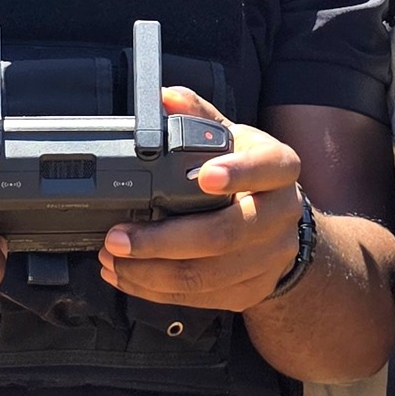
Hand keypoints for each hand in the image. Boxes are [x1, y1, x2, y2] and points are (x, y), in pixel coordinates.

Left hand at [98, 87, 301, 311]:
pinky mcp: (251, 289)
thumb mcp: (232, 137)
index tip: (204, 175)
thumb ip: (199, 117)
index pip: (267, 168)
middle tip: (118, 237)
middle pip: (224, 234)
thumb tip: (166, 98)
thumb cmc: (250, 173)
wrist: (282, 225)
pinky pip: (201, 298)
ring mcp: (268, 258)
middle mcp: (280, 215)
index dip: (238, 172)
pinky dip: (157, 290)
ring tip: (112, 258)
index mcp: (279, 168)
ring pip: (206, 275)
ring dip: (150, 272)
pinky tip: (128, 277)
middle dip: (163, 240)